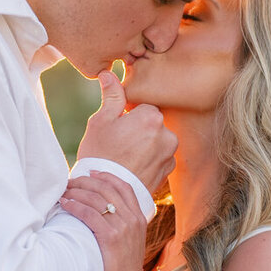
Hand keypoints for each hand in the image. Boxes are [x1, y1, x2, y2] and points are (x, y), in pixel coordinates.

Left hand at [59, 172, 147, 270]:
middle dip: (85, 181)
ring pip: (96, 198)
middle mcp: (133, 219)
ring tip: (63, 192)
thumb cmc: (120, 269)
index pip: (124, 186)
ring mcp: (123, 227)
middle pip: (107, 188)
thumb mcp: (127, 242)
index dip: (106, 176)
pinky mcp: (111, 237)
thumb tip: (101, 211)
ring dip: (76, 192)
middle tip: (69, 182)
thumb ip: (119, 224)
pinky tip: (64, 204)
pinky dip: (75, 206)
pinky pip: (89, 213)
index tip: (90, 172)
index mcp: (139, 218)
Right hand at [75, 71, 176, 196]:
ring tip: (125, 159)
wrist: (106, 196)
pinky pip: (159, 158)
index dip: (127, 116)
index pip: (142, 107)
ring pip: (156, 141)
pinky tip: (133, 168)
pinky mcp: (168, 171)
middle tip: (118, 145)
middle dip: (138, 130)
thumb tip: (109, 74)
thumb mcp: (100, 122)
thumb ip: (111, 96)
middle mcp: (167, 134)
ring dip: (145, 146)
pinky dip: (148, 160)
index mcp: (152, 117)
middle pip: (152, 123)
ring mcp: (170, 154)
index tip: (116, 129)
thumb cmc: (100, 155)